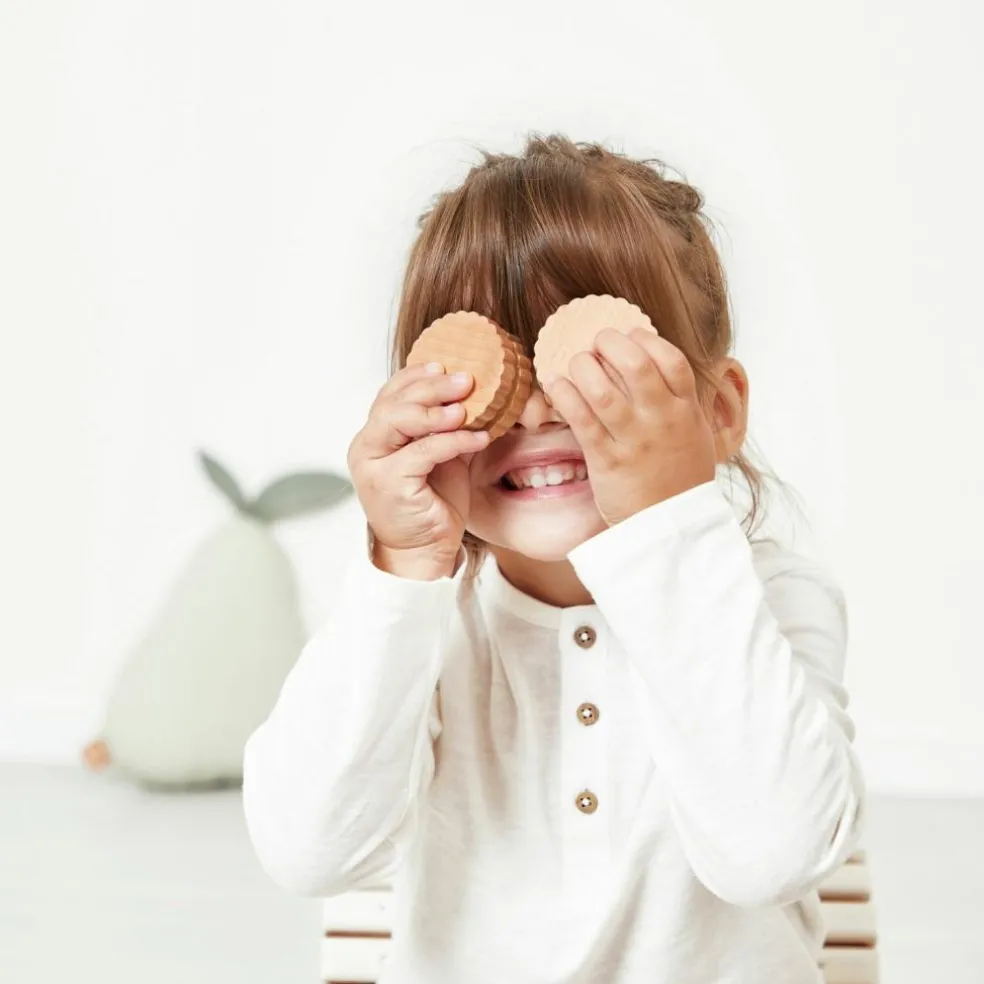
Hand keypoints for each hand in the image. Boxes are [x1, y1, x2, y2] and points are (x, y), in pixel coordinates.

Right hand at [347, 363, 489, 579]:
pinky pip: (422, 451)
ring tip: (467, 407)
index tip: (446, 364)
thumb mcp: (442, 456)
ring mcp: (373, 465)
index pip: (390, 394)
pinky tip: (478, 438)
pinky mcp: (389, 483)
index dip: (416, 376)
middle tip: (467, 380)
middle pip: (393, 402)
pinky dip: (453, 440)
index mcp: (375, 436)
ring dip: (437, 410)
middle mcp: (366, 446)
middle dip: (432, 387)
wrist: (425, 552)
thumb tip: (478, 395)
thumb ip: (448, 427)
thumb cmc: (433, 504)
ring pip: (399, 421)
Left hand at [542, 327, 716, 525]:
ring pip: (602, 389)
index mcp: (687, 411)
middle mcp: (662, 420)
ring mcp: (634, 439)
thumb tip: (653, 362)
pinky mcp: (606, 459)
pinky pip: (580, 418)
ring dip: (582, 367)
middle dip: (609, 343)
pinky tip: (555, 384)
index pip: (671, 359)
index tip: (629, 335)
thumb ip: (679, 400)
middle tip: (596, 343)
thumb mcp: (696, 434)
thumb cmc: (680, 478)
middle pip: (635, 364)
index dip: (646, 339)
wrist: (671, 528)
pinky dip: (563, 394)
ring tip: (575, 365)